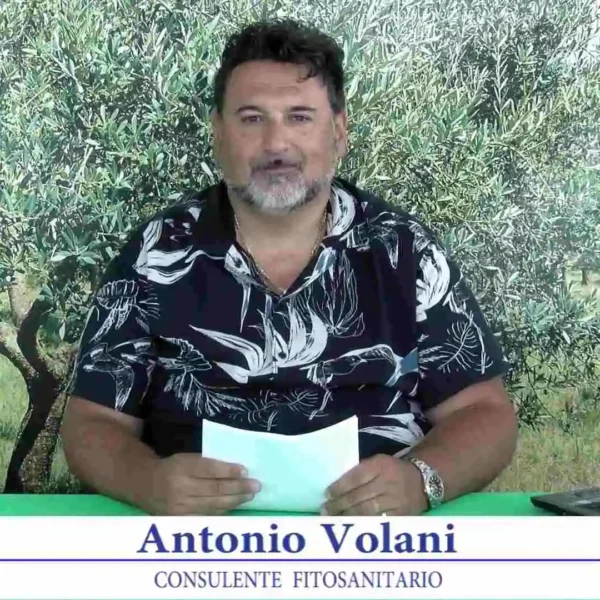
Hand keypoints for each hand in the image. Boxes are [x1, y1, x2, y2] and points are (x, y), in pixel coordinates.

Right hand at [144, 453, 260, 514]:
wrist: (144, 485)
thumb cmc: (172, 467)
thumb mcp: (186, 458)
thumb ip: (206, 463)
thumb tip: (236, 470)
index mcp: (181, 467)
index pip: (208, 469)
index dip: (228, 471)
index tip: (245, 470)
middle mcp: (179, 488)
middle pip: (214, 489)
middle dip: (238, 488)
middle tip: (256, 485)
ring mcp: (179, 507)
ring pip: (213, 505)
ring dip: (235, 501)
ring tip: (250, 496)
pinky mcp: (180, 520)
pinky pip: (207, 516)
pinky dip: (223, 511)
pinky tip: (235, 506)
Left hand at [321, 454, 427, 515]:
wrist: (422, 480)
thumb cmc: (393, 470)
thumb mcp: (378, 462)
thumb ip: (360, 471)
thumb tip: (337, 486)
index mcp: (380, 465)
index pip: (355, 478)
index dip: (339, 487)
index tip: (326, 494)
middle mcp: (387, 482)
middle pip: (358, 496)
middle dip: (339, 504)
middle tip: (325, 510)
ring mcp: (395, 500)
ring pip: (366, 511)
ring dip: (347, 516)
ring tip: (334, 520)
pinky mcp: (401, 515)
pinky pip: (379, 521)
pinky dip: (364, 525)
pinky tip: (352, 527)